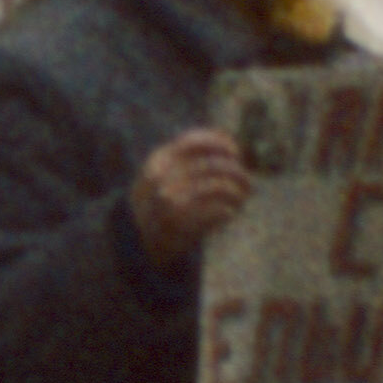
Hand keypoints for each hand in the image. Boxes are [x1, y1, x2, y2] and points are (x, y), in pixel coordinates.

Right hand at [123, 127, 254, 264]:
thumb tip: (229, 142)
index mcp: (159, 160)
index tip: (235, 153)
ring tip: (240, 200)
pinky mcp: (179, 223)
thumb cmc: (159, 203)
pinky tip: (228, 214)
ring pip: (219, 187)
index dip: (221, 144)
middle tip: (247, 184)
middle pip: (214, 165)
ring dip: (237, 194)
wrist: (136, 241)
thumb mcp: (164, 173)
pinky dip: (228, 211)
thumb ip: (188, 157)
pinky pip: (217, 211)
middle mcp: (162, 177)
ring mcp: (169, 199)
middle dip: (237, 174)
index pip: (195, 141)